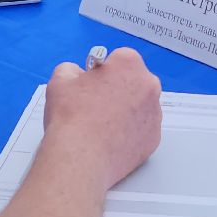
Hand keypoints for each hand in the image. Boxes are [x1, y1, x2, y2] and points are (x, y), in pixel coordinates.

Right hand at [42, 47, 162, 189]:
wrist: (80, 158)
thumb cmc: (72, 116)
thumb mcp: (61, 79)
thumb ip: (73, 69)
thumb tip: (79, 75)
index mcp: (129, 63)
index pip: (118, 59)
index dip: (102, 71)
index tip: (92, 84)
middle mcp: (149, 85)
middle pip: (133, 81)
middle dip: (118, 88)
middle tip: (96, 104)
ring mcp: (155, 113)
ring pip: (140, 105)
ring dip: (126, 110)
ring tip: (102, 124)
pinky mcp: (154, 139)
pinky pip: (142, 129)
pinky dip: (130, 132)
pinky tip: (111, 138)